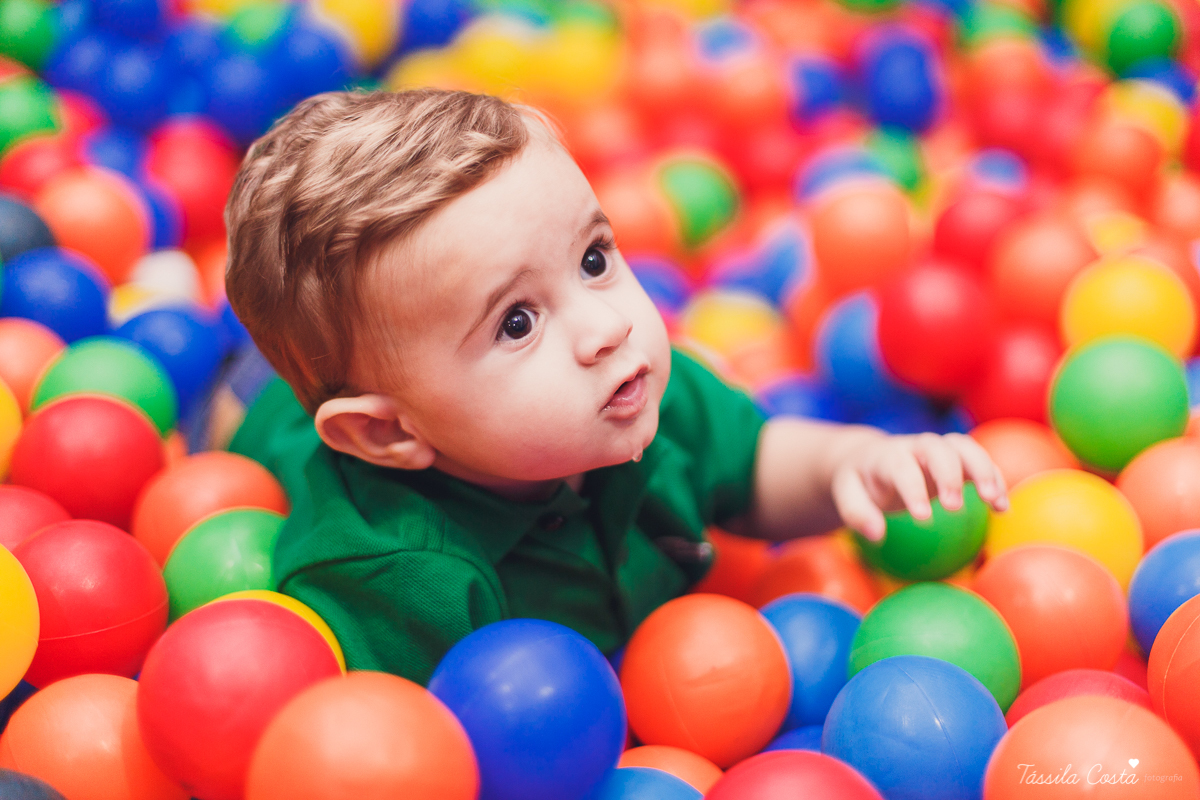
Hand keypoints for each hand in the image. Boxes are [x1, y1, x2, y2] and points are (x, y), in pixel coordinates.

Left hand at [830, 432, 1008, 542]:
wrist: (869, 458)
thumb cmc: (859, 481)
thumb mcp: (847, 494)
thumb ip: (857, 513)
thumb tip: (876, 535)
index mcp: (887, 455)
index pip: (901, 466)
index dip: (912, 489)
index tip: (924, 518)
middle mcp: (915, 447)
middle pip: (937, 447)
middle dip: (949, 475)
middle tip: (954, 508)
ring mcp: (939, 450)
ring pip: (965, 447)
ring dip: (984, 471)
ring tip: (995, 503)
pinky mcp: (957, 460)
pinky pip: (980, 461)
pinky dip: (995, 479)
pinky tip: (1003, 509)